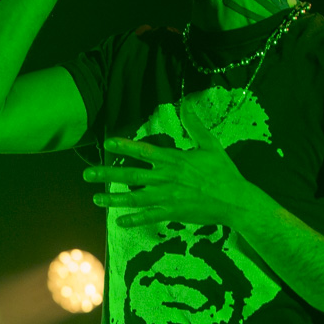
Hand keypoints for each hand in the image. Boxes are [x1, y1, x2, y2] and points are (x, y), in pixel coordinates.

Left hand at [82, 101, 259, 228]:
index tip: (107, 143)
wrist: (237, 201)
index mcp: (173, 160)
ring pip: (134, 197)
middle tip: (87, 174)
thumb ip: (195, 125)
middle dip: (106, 174)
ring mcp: (166, 197)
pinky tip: (118, 221)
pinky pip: (148, 216)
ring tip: (95, 199)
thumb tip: (187, 103)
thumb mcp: (210, 145)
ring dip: (113, 198)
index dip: (124, 146)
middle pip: (130, 174)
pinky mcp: (172, 213)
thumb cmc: (224, 172)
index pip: (143, 150)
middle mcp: (165, 178)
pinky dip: (133, 219)